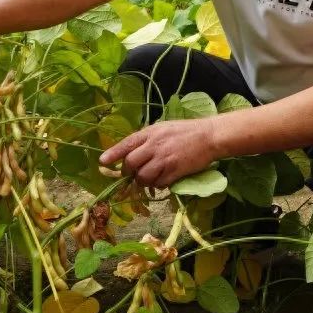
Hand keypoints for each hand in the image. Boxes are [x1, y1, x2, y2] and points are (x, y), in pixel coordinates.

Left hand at [98, 118, 219, 188]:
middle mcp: (154, 146)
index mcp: (150, 133)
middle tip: (133, 174)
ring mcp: (164, 159)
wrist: (209, 136)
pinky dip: (158, 184)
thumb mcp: (163, 128)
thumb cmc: (186, 131)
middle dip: (128, 172)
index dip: (113, 154)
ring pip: (143, 177)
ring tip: (150, 178)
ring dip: (143, 181)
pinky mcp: (175, 171)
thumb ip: (148, 139)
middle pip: (131, 164)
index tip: (103, 162)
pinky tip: (164, 179)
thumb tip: (132, 153)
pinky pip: (159, 183)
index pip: (126, 144)